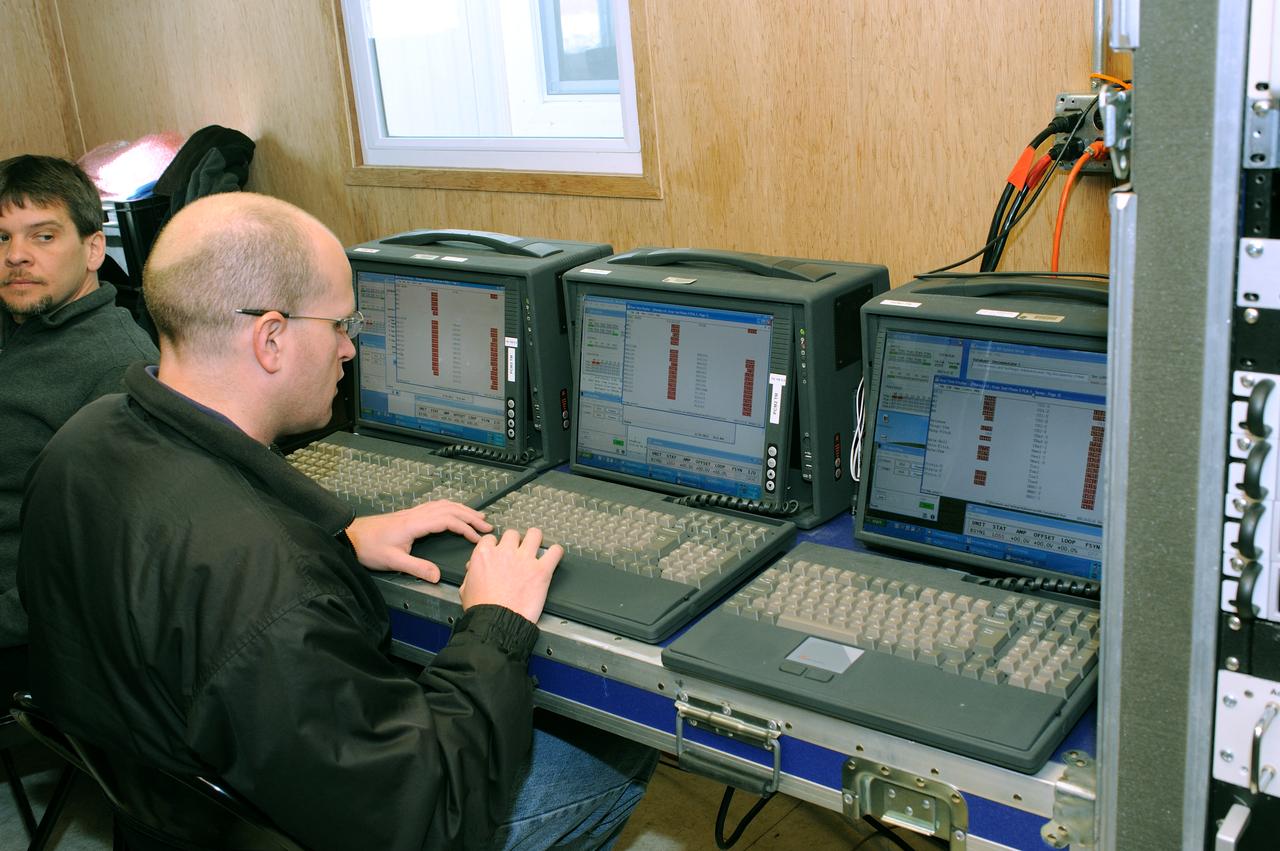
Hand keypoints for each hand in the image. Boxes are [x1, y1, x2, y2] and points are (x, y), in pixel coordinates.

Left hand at [346, 500, 492, 581]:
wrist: (351, 537)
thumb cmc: (369, 548)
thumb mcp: (394, 561)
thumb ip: (417, 568)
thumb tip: (437, 576)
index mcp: (415, 524)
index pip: (448, 520)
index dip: (466, 528)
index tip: (478, 538)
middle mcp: (416, 514)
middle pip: (450, 509)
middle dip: (471, 516)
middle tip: (487, 525)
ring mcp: (413, 512)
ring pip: (444, 505)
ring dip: (462, 510)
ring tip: (477, 516)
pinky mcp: (409, 514)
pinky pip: (436, 506)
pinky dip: (451, 508)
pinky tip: (454, 513)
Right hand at [460, 528, 562, 623]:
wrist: (497, 622)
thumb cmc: (482, 609)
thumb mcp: (466, 589)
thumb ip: (471, 574)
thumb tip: (473, 568)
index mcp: (484, 555)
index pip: (491, 538)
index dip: (495, 545)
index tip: (498, 551)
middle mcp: (505, 552)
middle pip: (513, 534)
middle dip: (515, 541)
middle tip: (517, 551)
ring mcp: (525, 559)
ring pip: (535, 534)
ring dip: (535, 539)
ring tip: (536, 546)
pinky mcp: (541, 570)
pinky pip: (555, 552)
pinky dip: (556, 552)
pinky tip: (553, 555)